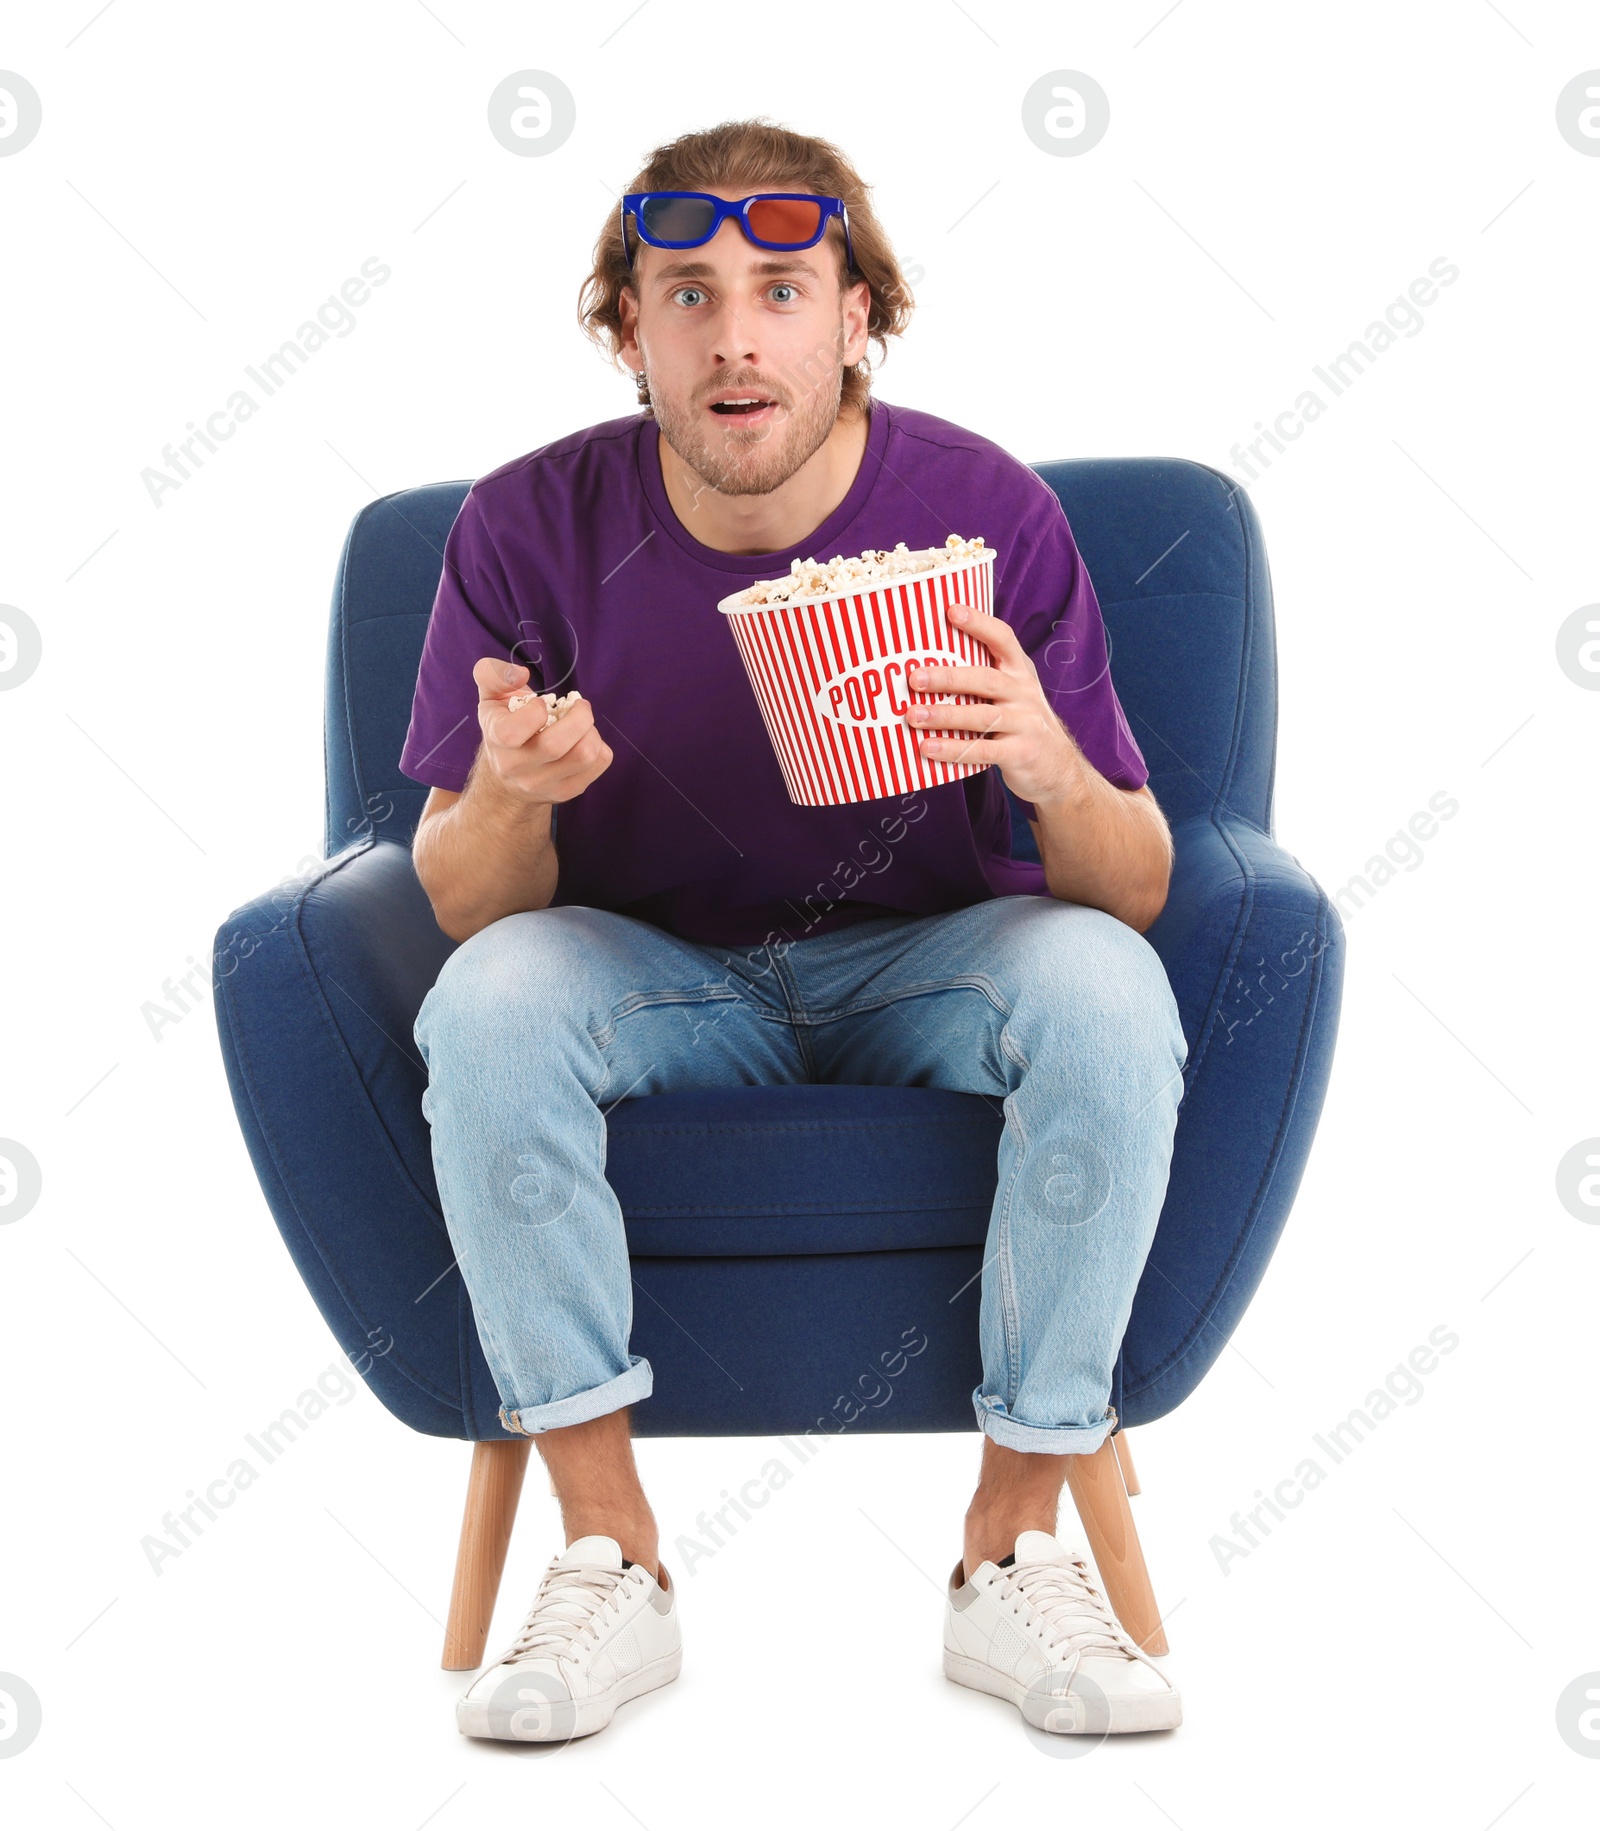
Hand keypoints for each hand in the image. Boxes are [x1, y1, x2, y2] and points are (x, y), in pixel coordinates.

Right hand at [472, 658, 612, 805]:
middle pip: (556, 746)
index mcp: (496, 740)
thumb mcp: (490, 697)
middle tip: (579, 706)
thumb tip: (521, 674)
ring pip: (583, 756)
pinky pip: (598, 765)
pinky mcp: (565, 792)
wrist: (506, 779)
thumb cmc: (503, 726)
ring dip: (592, 731)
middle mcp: (516, 768)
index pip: (512, 732)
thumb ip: (494, 675)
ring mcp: (541, 784)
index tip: (542, 703)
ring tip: (584, 723)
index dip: (536, 711)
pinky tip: (586, 740)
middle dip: (579, 716)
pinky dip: (600, 746)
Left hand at [903, 603, 1086, 807]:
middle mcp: (1024, 693)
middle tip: (914, 678)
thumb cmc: (1020, 723)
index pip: (1003, 639)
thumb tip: (924, 664)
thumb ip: (982, 678)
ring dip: (944, 715)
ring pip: (981, 716)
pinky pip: (982, 751)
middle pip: (985, 679)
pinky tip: (928, 748)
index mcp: (1019, 672)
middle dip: (948, 677)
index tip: (951, 611)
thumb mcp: (1012, 693)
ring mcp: (1024, 723)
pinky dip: (953, 750)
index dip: (979, 624)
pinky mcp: (1020, 753)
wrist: (1058, 768)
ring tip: (913, 715)